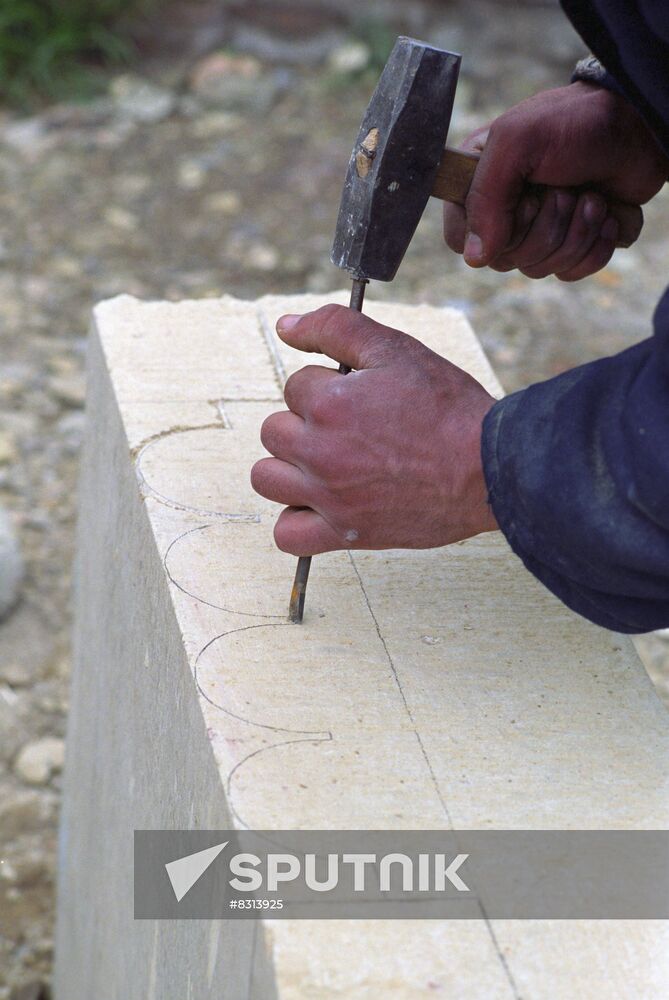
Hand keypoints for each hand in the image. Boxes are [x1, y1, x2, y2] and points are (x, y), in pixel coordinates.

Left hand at [250, 305, 497, 555]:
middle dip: (304, 423)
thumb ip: (334, 328)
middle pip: (273, 431)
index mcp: (328, 405)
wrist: (490, 469)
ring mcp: (330, 497)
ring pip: (267, 479)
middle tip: (349, 428)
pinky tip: (317, 504)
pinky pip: (287, 535)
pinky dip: (294, 520)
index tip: (362, 399)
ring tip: (326, 463)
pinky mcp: (345, 533)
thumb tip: (285, 325)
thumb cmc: (449, 408)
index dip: (328, 386)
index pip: (295, 386)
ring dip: (289, 467)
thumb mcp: (396, 350)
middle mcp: (320, 453)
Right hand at [444, 83, 668, 280]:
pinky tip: (603, 217)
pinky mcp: (571, 244)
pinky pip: (569, 273)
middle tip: (563, 189)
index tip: (519, 201)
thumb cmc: (576, 124)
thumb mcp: (518, 143)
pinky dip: (593, 248)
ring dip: (574, 234)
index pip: (458, 238)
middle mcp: (504, 211)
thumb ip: (485, 197)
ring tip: (589, 197)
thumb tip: (475, 258)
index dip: (489, 232)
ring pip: (538, 269)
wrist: (638, 128)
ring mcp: (538, 230)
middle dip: (544, 227)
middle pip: (503, 259)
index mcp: (478, 183)